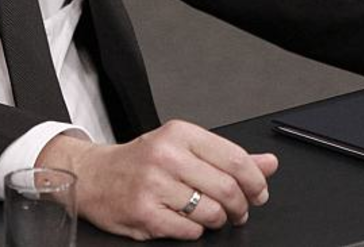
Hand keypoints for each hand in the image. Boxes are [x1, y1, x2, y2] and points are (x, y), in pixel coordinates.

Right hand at [36, 120, 277, 240]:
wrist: (94, 176)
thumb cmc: (140, 161)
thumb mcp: (182, 147)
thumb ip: (227, 156)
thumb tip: (269, 164)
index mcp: (179, 133)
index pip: (235, 158)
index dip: (255, 182)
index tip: (258, 192)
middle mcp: (166, 155)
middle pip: (227, 189)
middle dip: (240, 207)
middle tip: (237, 211)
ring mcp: (154, 184)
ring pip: (212, 213)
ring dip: (217, 220)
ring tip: (207, 215)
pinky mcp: (145, 212)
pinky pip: (190, 230)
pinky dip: (194, 230)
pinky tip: (183, 220)